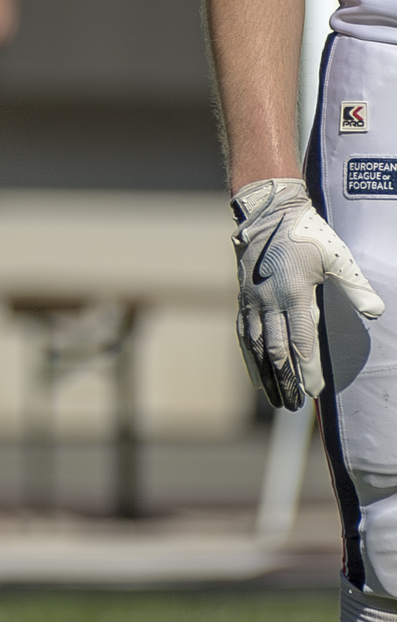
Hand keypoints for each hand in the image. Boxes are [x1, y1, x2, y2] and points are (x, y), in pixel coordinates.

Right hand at [231, 178, 382, 409]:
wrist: (270, 216)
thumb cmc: (309, 236)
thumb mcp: (338, 257)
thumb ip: (356, 287)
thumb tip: (377, 312)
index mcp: (295, 293)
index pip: (302, 341)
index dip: (308, 369)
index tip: (315, 392)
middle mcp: (270, 302)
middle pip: (277, 351)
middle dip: (287, 381)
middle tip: (296, 405)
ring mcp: (253, 303)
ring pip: (258, 348)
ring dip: (267, 377)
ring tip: (277, 401)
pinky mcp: (244, 301)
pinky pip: (244, 336)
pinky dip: (251, 360)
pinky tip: (257, 377)